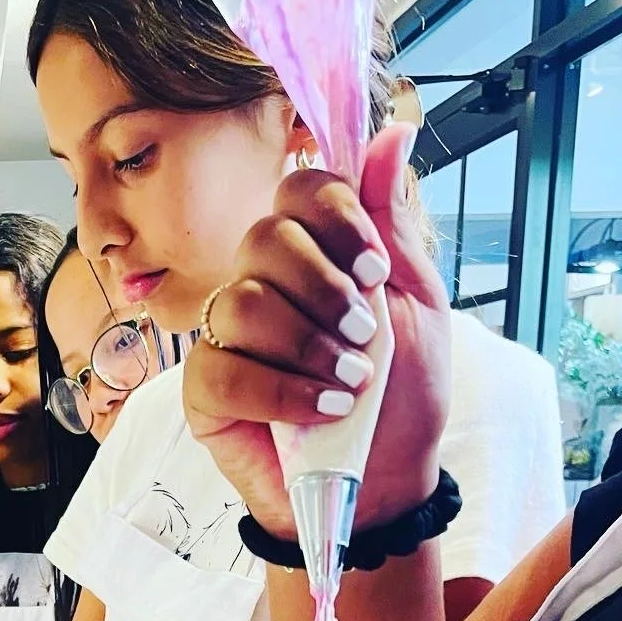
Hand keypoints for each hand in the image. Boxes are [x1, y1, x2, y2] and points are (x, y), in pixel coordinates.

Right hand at [183, 123, 451, 535]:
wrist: (384, 485)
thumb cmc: (400, 401)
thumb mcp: (417, 308)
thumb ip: (393, 227)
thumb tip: (391, 134)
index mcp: (314, 256)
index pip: (299, 191)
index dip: (333, 218)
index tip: (372, 268)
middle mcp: (262, 285)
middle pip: (262, 240)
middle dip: (322, 289)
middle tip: (361, 336)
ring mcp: (227, 338)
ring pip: (241, 303)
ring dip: (306, 345)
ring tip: (348, 385)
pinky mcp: (204, 392)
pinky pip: (221, 368)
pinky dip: (279, 390)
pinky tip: (319, 410)